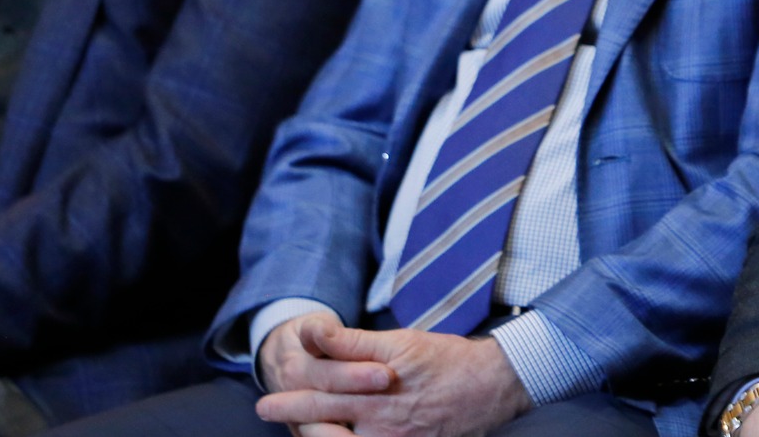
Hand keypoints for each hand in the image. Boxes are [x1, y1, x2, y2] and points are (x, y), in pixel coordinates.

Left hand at [255, 317, 531, 436]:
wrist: (491, 385)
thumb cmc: (445, 358)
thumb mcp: (399, 342)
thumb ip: (352, 343)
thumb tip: (313, 332)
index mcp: (377, 383)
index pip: (324, 389)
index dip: (294, 394)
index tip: (270, 396)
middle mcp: (381, 416)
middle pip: (325, 419)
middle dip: (293, 415)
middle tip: (266, 410)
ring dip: (317, 434)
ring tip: (297, 430)